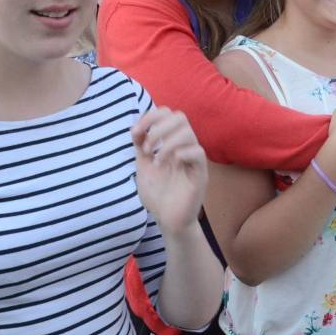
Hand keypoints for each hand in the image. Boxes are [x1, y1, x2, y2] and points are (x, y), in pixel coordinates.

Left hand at [132, 108, 207, 236]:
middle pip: (180, 116)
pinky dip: (179, 154)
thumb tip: (136, 128)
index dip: (150, 117)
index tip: (135, 133)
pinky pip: (197, 153)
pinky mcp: (200, 173)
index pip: (168, 114)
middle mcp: (185, 147)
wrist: (167, 220)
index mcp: (172, 142)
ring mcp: (193, 159)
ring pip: (188, 132)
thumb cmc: (158, 195)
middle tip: (147, 147)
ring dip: (166, 142)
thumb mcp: (143, 167)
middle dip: (158, 127)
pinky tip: (165, 166)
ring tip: (155, 160)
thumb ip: (141, 147)